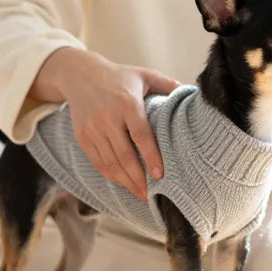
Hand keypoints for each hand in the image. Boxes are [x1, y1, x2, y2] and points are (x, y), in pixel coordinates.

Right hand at [32, 48, 179, 199]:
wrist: (80, 75)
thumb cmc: (119, 77)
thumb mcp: (144, 75)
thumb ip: (167, 85)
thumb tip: (191, 94)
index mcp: (127, 103)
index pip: (140, 134)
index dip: (151, 156)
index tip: (160, 175)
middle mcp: (108, 117)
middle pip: (124, 155)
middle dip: (138, 178)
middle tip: (151, 195)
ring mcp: (93, 129)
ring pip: (110, 162)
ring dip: (125, 182)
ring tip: (140, 194)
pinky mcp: (82, 137)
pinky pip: (97, 162)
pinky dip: (111, 175)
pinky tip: (124, 182)